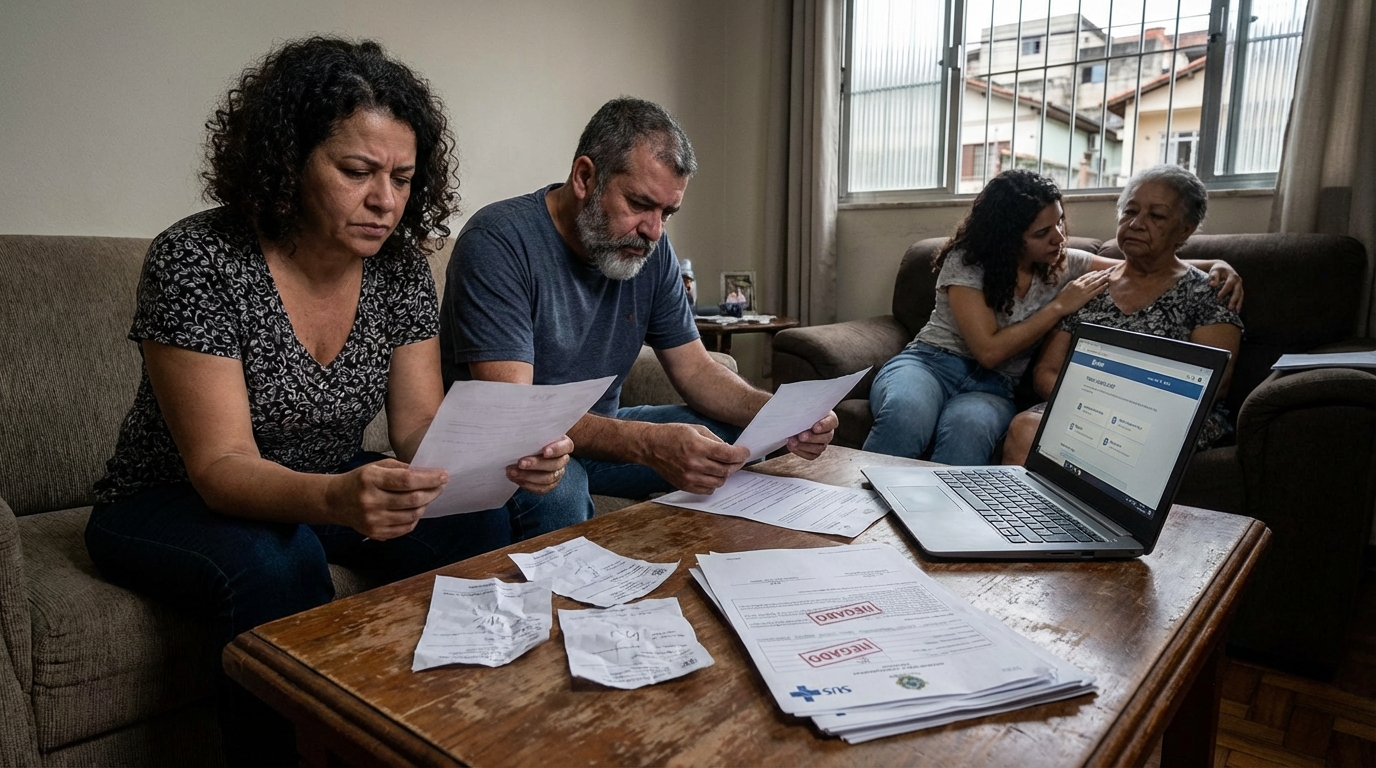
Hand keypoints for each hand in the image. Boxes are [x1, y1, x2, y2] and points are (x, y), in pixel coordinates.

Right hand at [329, 458, 447, 539]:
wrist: (335, 501)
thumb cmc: (360, 480)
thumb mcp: (376, 466)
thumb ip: (401, 468)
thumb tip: (428, 473)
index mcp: (371, 479)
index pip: (407, 480)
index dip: (429, 478)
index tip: (443, 475)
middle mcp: (371, 501)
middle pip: (413, 499)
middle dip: (433, 491)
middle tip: (442, 485)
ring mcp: (373, 520)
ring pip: (412, 515)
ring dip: (426, 504)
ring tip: (429, 495)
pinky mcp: (376, 533)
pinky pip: (406, 527)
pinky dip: (416, 517)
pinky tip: (417, 508)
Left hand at [506, 435, 573, 494]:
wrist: (530, 450)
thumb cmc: (533, 438)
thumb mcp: (535, 433)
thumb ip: (532, 434)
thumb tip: (517, 434)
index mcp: (563, 444)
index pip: (565, 446)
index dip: (556, 449)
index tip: (545, 451)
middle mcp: (562, 459)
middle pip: (555, 464)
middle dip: (536, 464)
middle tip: (520, 463)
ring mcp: (557, 473)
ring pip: (548, 479)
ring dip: (528, 476)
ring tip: (512, 472)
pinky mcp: (549, 484)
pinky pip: (541, 488)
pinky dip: (528, 485)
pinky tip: (516, 479)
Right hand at [646, 423, 749, 494]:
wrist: (651, 446)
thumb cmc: (673, 434)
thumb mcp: (697, 429)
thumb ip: (715, 440)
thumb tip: (730, 450)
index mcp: (698, 446)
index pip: (728, 455)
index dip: (741, 454)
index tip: (745, 452)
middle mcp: (694, 463)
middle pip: (726, 470)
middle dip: (736, 464)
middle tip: (737, 459)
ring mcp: (689, 477)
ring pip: (719, 482)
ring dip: (725, 474)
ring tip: (723, 466)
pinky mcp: (685, 485)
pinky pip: (707, 490)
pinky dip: (713, 483)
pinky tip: (711, 474)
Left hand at [786, 411, 837, 459]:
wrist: (795, 421)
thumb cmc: (802, 411)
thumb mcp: (804, 407)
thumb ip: (805, 409)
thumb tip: (797, 411)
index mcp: (829, 418)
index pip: (832, 422)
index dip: (824, 425)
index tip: (814, 427)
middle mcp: (828, 432)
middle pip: (826, 437)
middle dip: (812, 438)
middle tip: (801, 436)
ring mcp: (822, 443)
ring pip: (819, 448)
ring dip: (804, 446)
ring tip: (792, 442)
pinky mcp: (815, 452)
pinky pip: (811, 455)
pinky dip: (801, 452)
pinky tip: (792, 446)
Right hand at [1051, 269, 1111, 315]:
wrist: (1059, 305)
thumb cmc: (1061, 298)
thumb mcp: (1066, 287)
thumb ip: (1072, 283)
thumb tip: (1076, 281)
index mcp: (1075, 282)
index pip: (1085, 276)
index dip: (1092, 273)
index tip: (1098, 271)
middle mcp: (1080, 285)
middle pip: (1092, 278)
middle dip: (1099, 274)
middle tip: (1106, 271)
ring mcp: (1084, 291)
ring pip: (1095, 283)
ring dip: (1102, 279)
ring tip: (1108, 276)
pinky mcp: (1086, 297)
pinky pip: (1096, 291)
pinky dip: (1102, 287)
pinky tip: (1106, 284)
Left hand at [1207, 261, 1243, 311]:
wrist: (1224, 267)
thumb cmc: (1218, 270)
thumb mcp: (1214, 271)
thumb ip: (1213, 276)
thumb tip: (1212, 284)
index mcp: (1232, 276)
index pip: (1229, 284)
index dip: (1224, 291)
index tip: (1218, 297)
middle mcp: (1238, 281)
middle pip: (1237, 291)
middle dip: (1234, 299)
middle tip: (1230, 307)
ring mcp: (1240, 285)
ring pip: (1241, 294)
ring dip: (1239, 303)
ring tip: (1236, 311)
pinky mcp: (1239, 289)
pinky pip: (1240, 296)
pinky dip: (1239, 303)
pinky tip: (1237, 310)